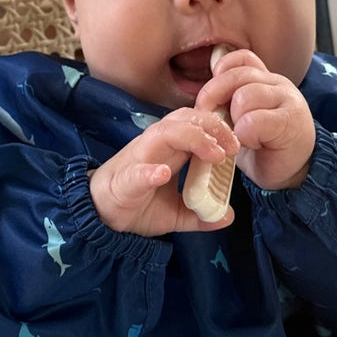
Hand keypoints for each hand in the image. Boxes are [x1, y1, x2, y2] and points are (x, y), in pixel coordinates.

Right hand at [90, 108, 238, 234]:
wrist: (99, 216)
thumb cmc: (137, 204)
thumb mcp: (176, 212)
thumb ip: (201, 213)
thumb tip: (228, 217)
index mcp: (168, 149)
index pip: (194, 123)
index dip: (217, 126)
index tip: (237, 145)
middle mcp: (154, 147)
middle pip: (183, 120)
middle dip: (211, 126)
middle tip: (232, 147)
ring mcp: (138, 160)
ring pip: (163, 134)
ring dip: (192, 139)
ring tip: (214, 156)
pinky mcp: (124, 181)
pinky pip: (136, 172)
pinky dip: (150, 171)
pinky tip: (163, 174)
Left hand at [196, 48, 315, 190]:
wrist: (295, 174)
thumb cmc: (264, 147)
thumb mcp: (242, 118)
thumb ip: (230, 100)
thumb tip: (203, 97)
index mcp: (265, 79)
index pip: (240, 59)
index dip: (221, 74)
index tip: (214, 99)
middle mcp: (278, 84)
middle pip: (236, 76)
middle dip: (215, 99)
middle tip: (214, 122)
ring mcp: (287, 100)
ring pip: (244, 97)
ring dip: (234, 121)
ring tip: (241, 136)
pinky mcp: (289, 122)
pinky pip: (253, 121)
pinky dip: (245, 136)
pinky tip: (254, 144)